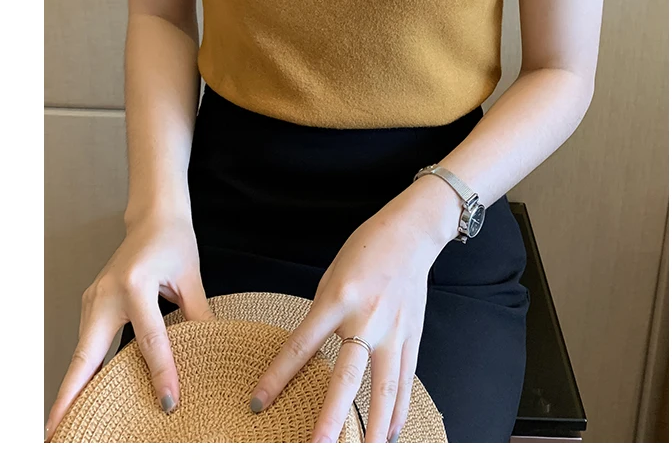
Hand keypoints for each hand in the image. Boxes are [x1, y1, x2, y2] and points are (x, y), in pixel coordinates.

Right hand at [44, 213, 214, 441]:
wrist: (153, 216)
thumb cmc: (173, 240)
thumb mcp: (191, 277)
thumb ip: (199, 316)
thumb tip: (211, 352)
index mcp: (135, 284)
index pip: (149, 339)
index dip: (161, 373)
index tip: (167, 402)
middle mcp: (106, 293)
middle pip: (87, 355)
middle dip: (71, 396)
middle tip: (59, 433)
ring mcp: (92, 299)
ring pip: (81, 354)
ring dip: (72, 389)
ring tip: (65, 427)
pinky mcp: (91, 304)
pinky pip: (86, 344)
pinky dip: (82, 372)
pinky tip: (81, 396)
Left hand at [248, 190, 447, 443]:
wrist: (412, 233)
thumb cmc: (366, 249)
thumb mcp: (332, 275)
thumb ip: (322, 314)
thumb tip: (310, 352)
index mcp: (338, 298)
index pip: (301, 345)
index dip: (277, 377)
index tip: (258, 403)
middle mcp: (367, 318)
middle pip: (346, 376)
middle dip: (330, 417)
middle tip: (316, 449)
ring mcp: (394, 331)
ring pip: (383, 388)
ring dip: (372, 427)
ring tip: (362, 454)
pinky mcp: (413, 337)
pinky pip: (405, 381)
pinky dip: (398, 410)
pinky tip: (389, 434)